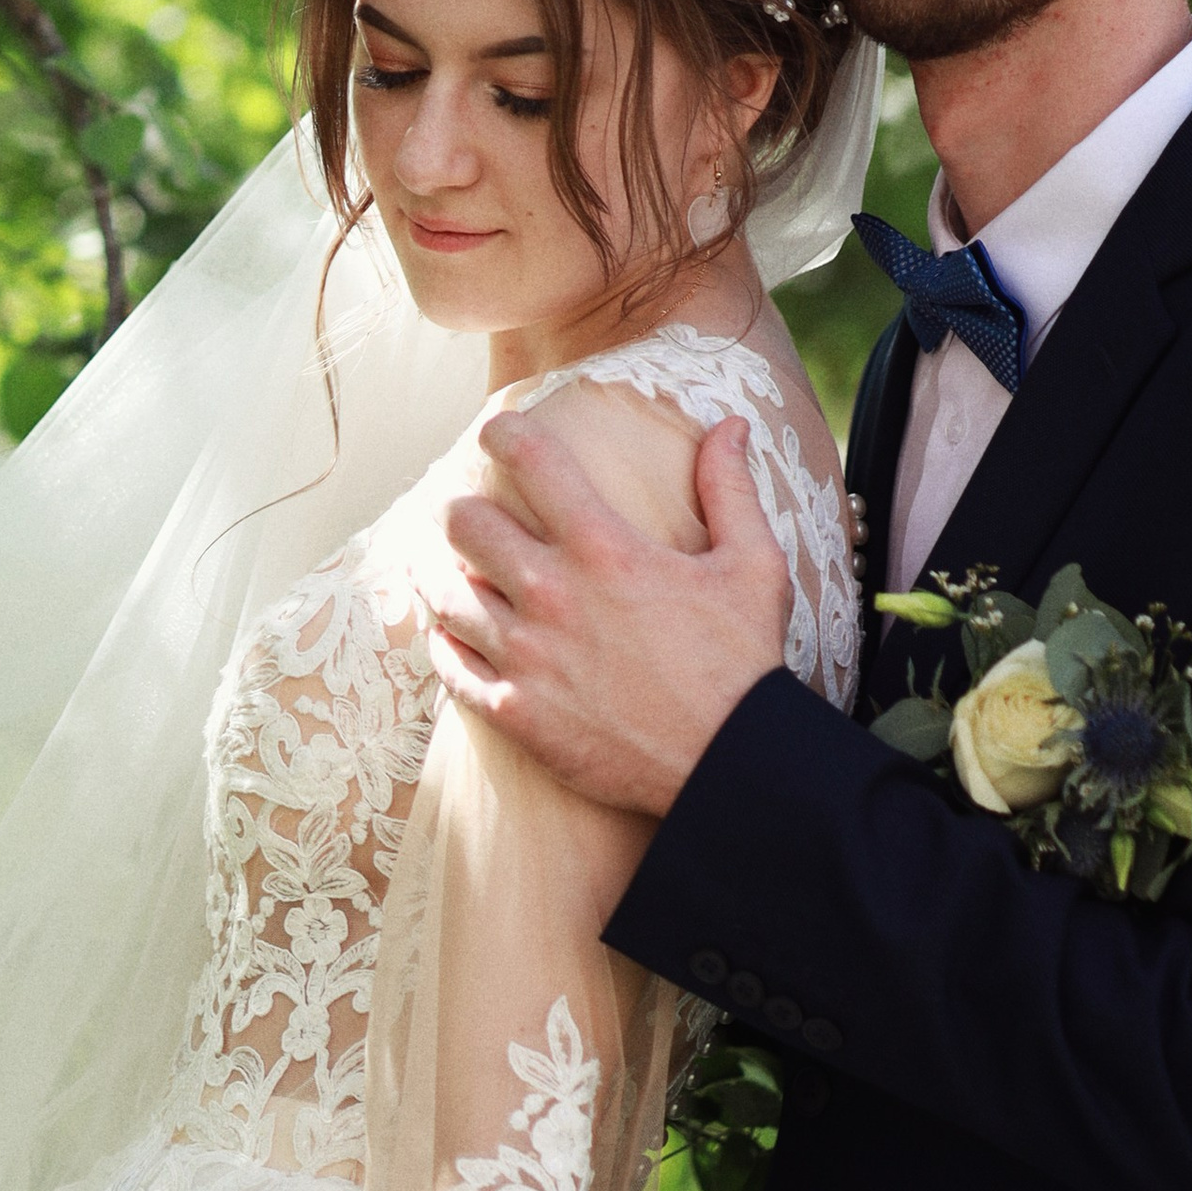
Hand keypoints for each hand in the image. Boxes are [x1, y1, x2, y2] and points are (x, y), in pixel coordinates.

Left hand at [431, 410, 792, 818]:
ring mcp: (526, 656)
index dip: (504, 434)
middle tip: (464, 511)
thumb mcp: (753, 565)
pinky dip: (443, 644)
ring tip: (438, 564)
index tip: (497, 432)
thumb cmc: (743, 662)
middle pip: (466, 524)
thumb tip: (729, 427)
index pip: (531, 461)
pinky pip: (450, 667)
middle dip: (461, 509)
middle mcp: (552, 594)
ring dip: (438, 573)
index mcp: (604, 548)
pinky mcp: (514, 710)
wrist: (728, 763)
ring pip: (445, 594)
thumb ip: (730, 488)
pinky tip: (446, 634)